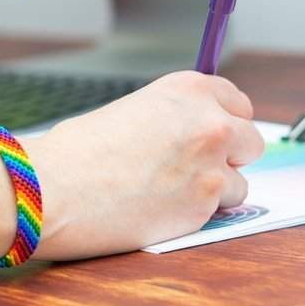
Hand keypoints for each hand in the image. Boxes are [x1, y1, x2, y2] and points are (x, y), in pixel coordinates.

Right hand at [23, 71, 264, 260]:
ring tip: (168, 194)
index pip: (237, 102)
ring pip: (239, 183)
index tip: (210, 137)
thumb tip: (186, 138)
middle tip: (192, 170)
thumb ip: (170, 120)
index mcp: (188, 90)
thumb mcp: (130, 113)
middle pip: (250, 141)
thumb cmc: (75, 152)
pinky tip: (161, 211)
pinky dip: (197, 216)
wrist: (53, 189)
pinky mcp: (204, 207)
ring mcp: (212, 166)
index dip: (223, 122)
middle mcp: (209, 122)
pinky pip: (220, 214)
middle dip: (228, 157)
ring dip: (213, 191)